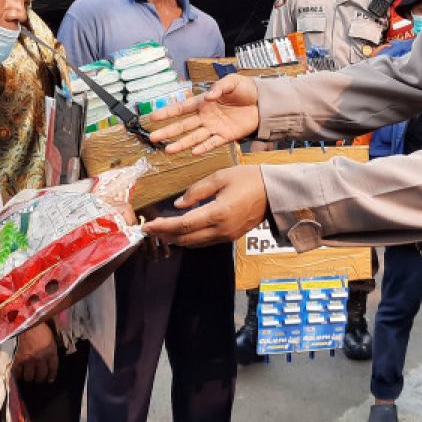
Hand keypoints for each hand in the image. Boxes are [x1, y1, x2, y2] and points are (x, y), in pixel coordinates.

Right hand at [13, 322, 58, 384]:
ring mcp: (28, 359)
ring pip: (29, 377)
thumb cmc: (41, 330)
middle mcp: (40, 357)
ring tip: (29, 377)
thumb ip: (52, 352)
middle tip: (39, 378)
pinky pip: (18, 372)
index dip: (51, 376)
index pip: (53, 369)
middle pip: (41, 376)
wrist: (27, 324)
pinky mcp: (18, 359)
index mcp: (50, 351)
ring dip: (30, 378)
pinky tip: (20, 373)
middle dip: (40, 379)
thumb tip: (51, 363)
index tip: (49, 379)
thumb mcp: (52, 340)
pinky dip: (19, 375)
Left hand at [142, 165, 267, 246]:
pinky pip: (205, 242)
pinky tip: (182, 231)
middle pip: (186, 238)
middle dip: (165, 235)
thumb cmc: (249, 179)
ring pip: (194, 243)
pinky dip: (190, 238)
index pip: (182, 225)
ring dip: (176, 239)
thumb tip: (178, 204)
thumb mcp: (220, 177)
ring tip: (161, 231)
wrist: (274, 192)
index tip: (147, 225)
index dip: (162, 227)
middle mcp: (221, 229)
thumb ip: (197, 191)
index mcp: (218, 213)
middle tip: (149, 229)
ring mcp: (226, 236)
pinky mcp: (231, 237)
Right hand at [148, 75, 260, 154]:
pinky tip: (193, 151)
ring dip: (181, 144)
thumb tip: (209, 97)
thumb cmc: (245, 89)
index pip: (182, 108)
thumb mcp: (232, 82)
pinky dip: (203, 147)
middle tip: (153, 137)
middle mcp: (206, 116)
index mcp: (204, 102)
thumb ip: (219, 87)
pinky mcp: (226, 136)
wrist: (262, 102)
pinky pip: (212, 143)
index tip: (152, 117)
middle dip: (168, 132)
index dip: (167, 112)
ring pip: (194, 137)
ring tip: (168, 150)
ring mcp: (214, 127)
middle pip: (183, 126)